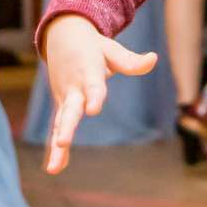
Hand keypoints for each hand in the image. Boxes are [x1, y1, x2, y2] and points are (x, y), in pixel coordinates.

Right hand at [39, 14, 158, 174]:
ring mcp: (65, 98)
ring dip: (57, 147)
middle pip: (70, 110)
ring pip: (61, 124)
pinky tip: (55, 169)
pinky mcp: (62, 106)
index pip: (93, 86)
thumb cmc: (92, 46)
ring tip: (53, 169)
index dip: (94, 96)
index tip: (93, 110)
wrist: (61, 37)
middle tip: (61, 142)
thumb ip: (131, 61)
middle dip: (66, 127)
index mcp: (87, 72)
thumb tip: (153, 59)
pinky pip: (59, 128)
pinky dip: (57, 149)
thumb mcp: (112, 49)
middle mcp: (74, 88)